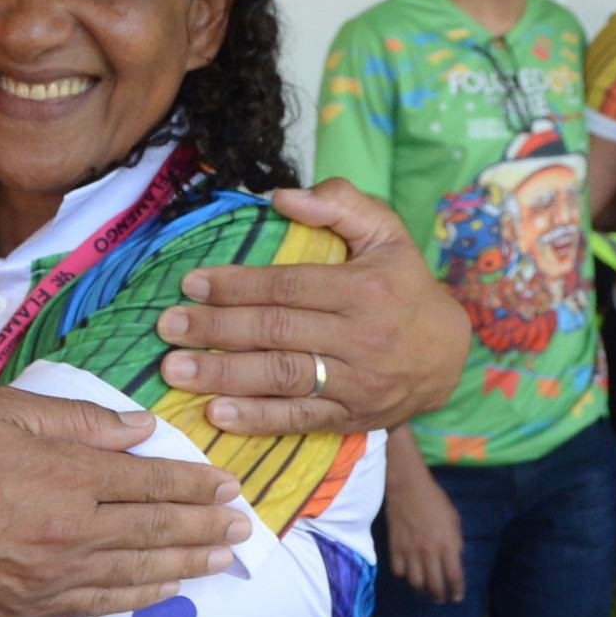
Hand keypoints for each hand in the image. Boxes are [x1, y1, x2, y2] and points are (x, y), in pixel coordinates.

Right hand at [0, 388, 254, 616]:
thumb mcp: (5, 413)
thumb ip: (79, 422)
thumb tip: (138, 430)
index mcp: (70, 476)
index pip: (150, 482)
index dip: (194, 484)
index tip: (227, 484)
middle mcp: (72, 531)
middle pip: (156, 529)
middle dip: (205, 526)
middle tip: (243, 525)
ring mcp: (52, 576)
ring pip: (138, 571)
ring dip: (189, 563)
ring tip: (224, 558)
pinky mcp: (27, 609)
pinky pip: (101, 604)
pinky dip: (142, 597)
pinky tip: (168, 589)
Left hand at [156, 178, 471, 434]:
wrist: (448, 354)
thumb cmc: (404, 285)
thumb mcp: (386, 233)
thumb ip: (340, 204)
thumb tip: (282, 197)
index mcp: (363, 290)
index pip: (289, 286)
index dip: (237, 285)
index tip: (190, 283)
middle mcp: (360, 338)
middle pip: (277, 332)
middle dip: (217, 329)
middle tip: (167, 327)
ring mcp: (355, 382)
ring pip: (283, 377)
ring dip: (224, 375)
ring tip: (176, 371)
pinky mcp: (351, 417)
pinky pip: (300, 419)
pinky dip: (258, 419)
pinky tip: (217, 414)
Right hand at [382, 459, 466, 602]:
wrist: (408, 488)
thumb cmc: (435, 501)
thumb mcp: (454, 520)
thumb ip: (455, 542)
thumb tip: (455, 559)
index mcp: (448, 545)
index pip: (454, 577)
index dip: (457, 591)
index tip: (457, 597)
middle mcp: (429, 553)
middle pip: (434, 586)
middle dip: (439, 597)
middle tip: (441, 599)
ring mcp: (410, 552)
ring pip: (416, 583)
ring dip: (422, 590)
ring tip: (425, 590)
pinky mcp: (395, 549)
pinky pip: (399, 572)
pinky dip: (404, 576)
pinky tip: (409, 573)